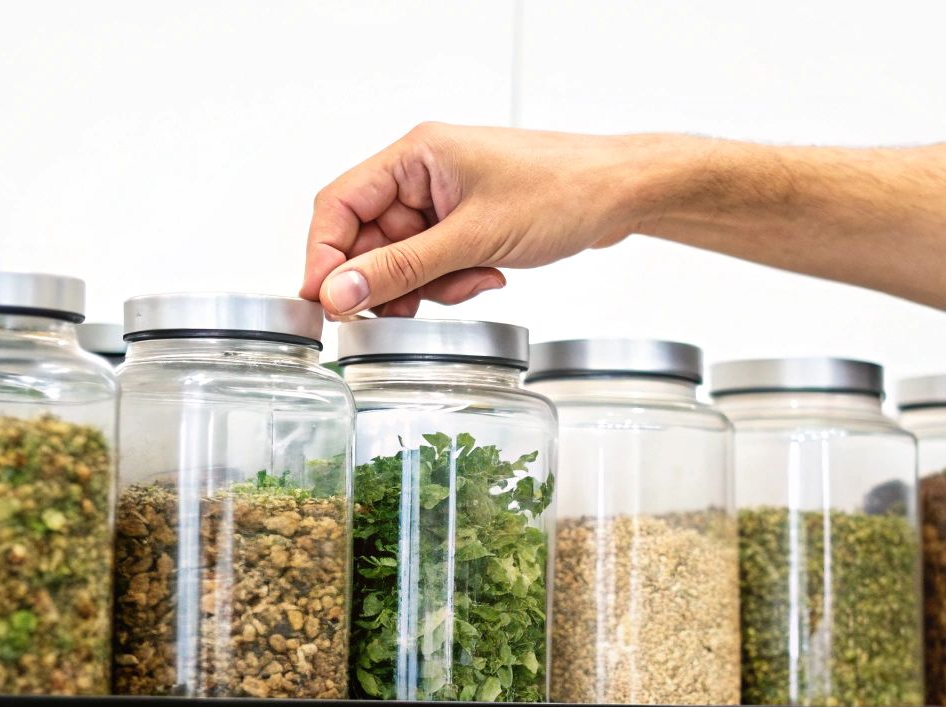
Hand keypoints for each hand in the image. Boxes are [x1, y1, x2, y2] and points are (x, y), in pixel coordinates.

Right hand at [301, 124, 683, 316]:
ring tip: (471, 283)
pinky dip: (453, 281)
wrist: (621, 194)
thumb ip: (403, 268)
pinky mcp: (466, 222)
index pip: (339, 205)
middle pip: (368, 238)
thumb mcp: (474, 238)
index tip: (325, 305)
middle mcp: (422, 174)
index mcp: (415, 156)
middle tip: (405, 311)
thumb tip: (339, 291)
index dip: (324, 258)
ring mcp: (444, 199)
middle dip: (390, 279)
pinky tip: (488, 277)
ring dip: (428, 285)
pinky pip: (435, 263)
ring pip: (403, 258)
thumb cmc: (562, 192)